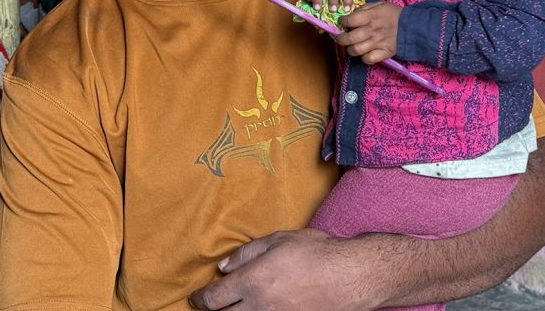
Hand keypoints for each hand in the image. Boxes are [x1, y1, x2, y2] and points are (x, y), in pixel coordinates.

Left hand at [189, 229, 376, 310]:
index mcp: (253, 281)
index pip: (214, 298)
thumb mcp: (278, 240)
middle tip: (210, 306)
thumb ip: (247, 253)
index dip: (200, 300)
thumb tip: (223, 267)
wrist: (349, 277)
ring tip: (232, 307)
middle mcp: (259, 306)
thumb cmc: (316, 253)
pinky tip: (258, 310)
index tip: (195, 299)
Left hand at [335, 2, 399, 63]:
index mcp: (370, 16)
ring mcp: (377, 43)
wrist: (412, 26)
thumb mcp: (379, 4)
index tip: (342, 22)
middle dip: (340, 39)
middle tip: (340, 38)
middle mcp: (372, 30)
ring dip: (350, 49)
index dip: (342, 21)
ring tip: (350, 46)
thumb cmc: (394, 14)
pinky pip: (368, 59)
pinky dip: (363, 58)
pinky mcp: (383, 53)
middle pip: (349, 38)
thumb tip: (351, 14)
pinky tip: (364, 53)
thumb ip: (364, 8)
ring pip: (356, 50)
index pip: (349, 20)